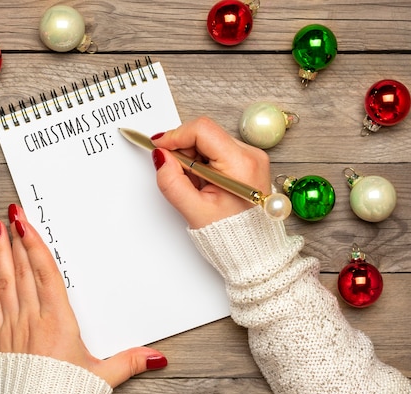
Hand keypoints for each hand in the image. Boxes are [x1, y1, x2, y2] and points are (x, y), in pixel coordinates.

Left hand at [0, 203, 167, 387]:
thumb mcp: (102, 376)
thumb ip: (129, 361)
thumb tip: (157, 356)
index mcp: (58, 321)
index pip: (44, 272)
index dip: (34, 244)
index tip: (24, 222)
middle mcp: (32, 319)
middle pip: (22, 270)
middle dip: (16, 239)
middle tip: (10, 213)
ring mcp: (14, 329)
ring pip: (5, 282)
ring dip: (0, 254)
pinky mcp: (2, 341)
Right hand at [151, 116, 270, 228]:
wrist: (250, 246)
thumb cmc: (230, 233)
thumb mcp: (194, 211)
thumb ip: (172, 182)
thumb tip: (160, 156)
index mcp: (241, 164)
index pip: (202, 130)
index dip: (175, 135)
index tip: (158, 146)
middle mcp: (251, 154)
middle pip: (204, 134)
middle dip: (184, 151)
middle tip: (181, 177)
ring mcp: (251, 156)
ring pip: (208, 140)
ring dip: (192, 158)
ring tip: (196, 185)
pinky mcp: (247, 160)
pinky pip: (216, 149)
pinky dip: (202, 162)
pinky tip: (204, 182)